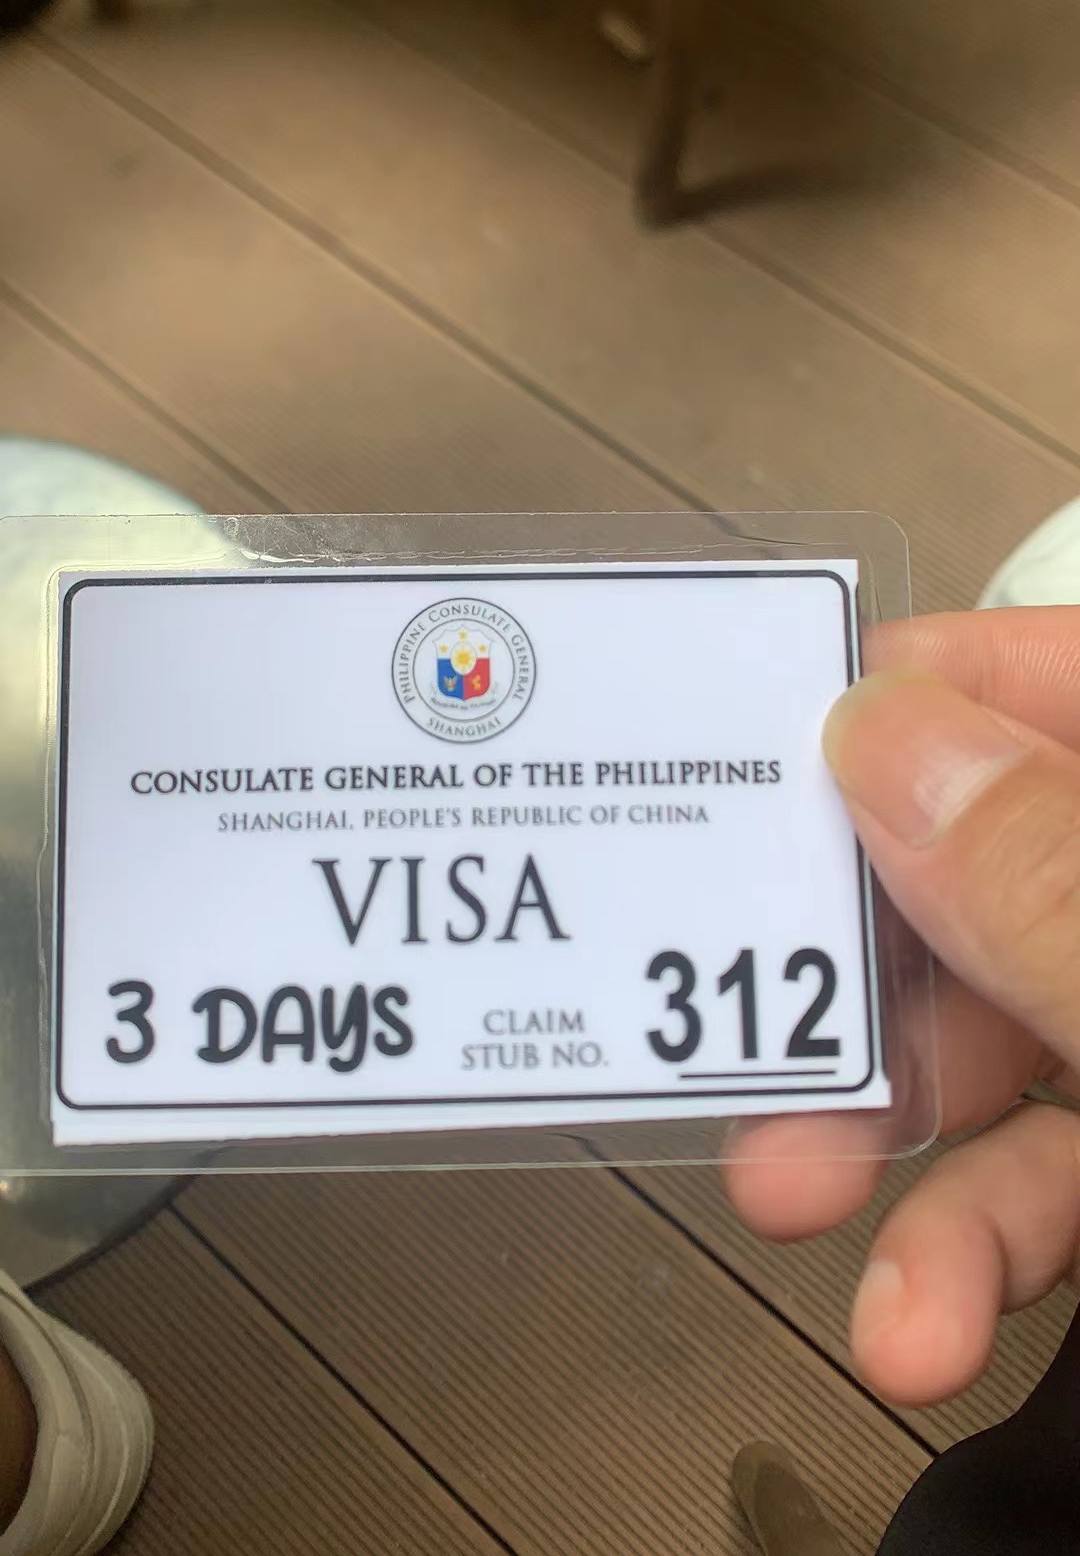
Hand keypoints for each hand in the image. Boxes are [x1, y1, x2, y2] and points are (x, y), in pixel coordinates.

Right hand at [726, 607, 1079, 1408]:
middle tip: (737, 1012)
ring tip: (790, 1202)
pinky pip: (1054, 1176)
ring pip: (1006, 1044)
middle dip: (850, 971)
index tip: (764, 736)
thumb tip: (885, 743)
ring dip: (887, 1145)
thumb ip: (1052, 879)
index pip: (1053, 685)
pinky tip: (913, 1318)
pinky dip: (969, 1249)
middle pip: (990, 875)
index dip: (915, 691)